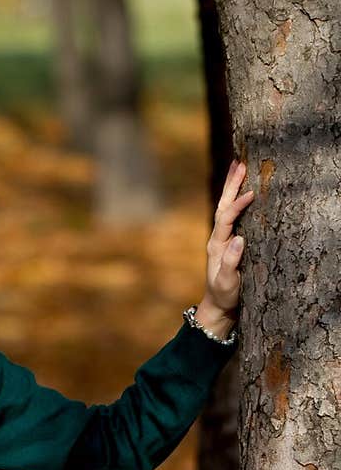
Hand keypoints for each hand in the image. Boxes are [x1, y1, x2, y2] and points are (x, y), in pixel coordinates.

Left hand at [200, 157, 254, 323]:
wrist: (218, 306)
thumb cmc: (225, 295)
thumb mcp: (228, 283)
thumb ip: (231, 263)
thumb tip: (239, 239)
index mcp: (217, 245)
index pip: (226, 218)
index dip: (238, 205)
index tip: (251, 193)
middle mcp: (217, 238)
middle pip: (223, 205)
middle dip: (231, 185)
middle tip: (240, 163)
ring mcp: (222, 239)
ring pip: (225, 207)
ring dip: (232, 187)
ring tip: (239, 167)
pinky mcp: (229, 241)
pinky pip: (231, 215)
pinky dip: (236, 199)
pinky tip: (243, 190)